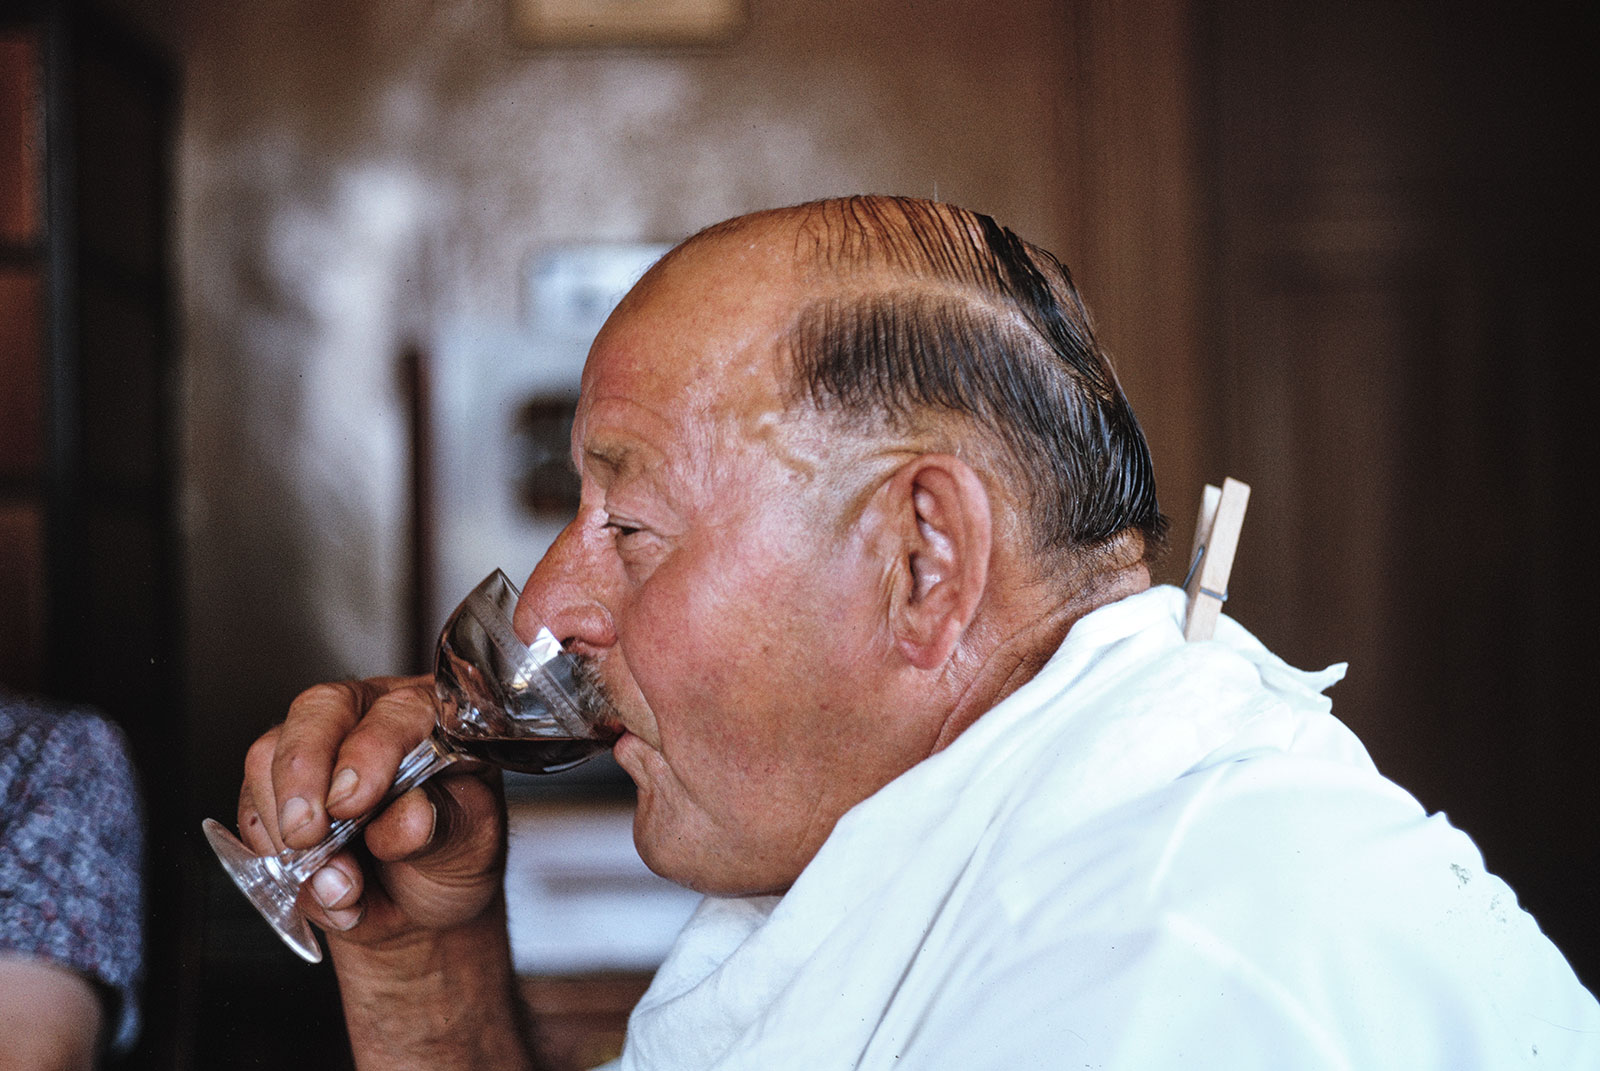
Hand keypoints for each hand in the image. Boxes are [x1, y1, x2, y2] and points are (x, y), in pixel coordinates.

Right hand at [235, 676, 507, 952]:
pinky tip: (317, 890)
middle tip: (307, 836)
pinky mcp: (277, 791)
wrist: (419, 909)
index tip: (352, 804)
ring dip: (287, 831)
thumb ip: (442, 828)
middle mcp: (371, 718)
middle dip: (303, 775)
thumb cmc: (453, 860)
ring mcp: (318, 750)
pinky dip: (272, 858)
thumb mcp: (470, 846)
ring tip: (338, 887)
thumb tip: (404, 820)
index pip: (397, 710)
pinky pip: (252, 811)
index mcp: (432, 717)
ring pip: (269, 757)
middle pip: (318, 712)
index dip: (369, 752)